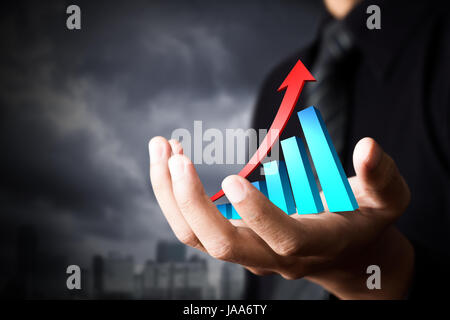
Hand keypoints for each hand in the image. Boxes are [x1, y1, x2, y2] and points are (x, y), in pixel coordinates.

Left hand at [149, 136, 413, 298]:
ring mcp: (248, 251)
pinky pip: (194, 226)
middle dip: (192, 202)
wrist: (344, 254)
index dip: (258, 213)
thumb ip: (380, 175)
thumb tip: (368, 147)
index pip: (282, 238)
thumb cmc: (363, 221)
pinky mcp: (233, 239)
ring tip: (162, 147)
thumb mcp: (386, 198)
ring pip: (196, 236)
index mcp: (312, 243)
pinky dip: (175, 194)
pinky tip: (171, 159)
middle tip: (176, 155)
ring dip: (171, 193)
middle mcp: (272, 255)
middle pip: (221, 243)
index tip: (233, 179)